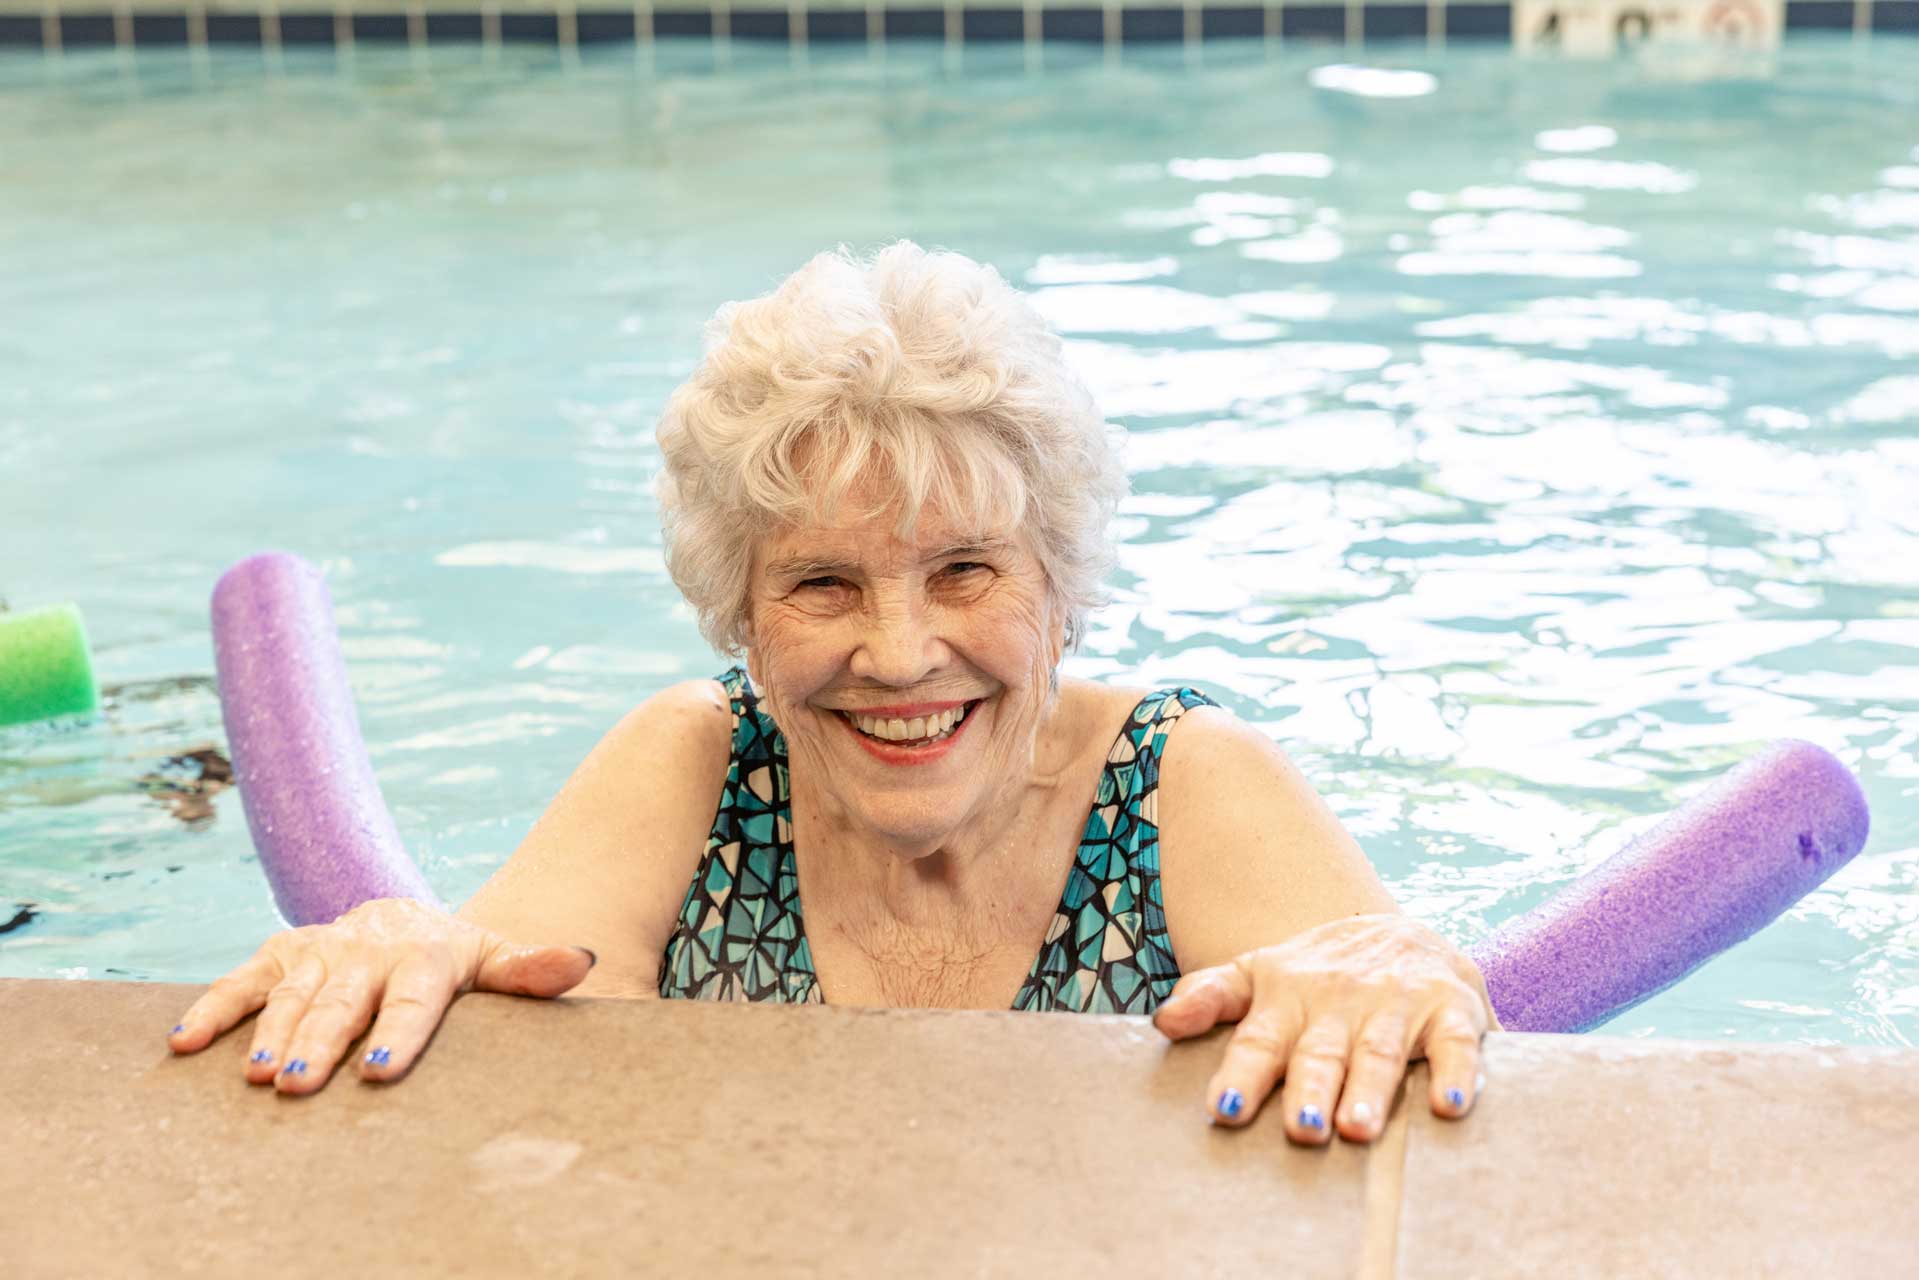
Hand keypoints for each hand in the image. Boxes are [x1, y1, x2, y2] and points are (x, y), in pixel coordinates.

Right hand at [165, 897, 596, 1093]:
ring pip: (292, 994)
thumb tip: (582, 960)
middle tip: (298, 1086)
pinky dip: (213, 1007)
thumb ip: (531, 968)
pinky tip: (185, 1042)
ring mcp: (321, 951)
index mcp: (425, 956)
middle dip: (320, 1042)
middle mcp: (367, 950)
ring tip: (256, 1075)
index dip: (396, 1034)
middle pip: (343, 1002)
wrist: (410, 920)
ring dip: (268, 1033)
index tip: (378, 1070)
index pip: (411, 1000)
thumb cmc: (456, 960)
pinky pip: (243, 979)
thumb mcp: (495, 960)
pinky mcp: (282, 953)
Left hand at [1151, 913, 1497, 1144]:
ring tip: (1359, 1128)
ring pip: (1380, 1051)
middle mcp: (1340, 1001)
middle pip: (1321, 1051)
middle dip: (1310, 1088)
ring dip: (1370, 1090)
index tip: (1225, 1110)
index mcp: (1287, 998)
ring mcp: (1396, 1003)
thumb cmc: (1315, 975)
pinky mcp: (1451, 1009)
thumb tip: (1162, 1022)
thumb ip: (1209, 996)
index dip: (1242, 1075)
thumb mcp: (1257, 974)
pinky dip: (1456, 1073)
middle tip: (1301, 1128)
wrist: (1396, 929)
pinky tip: (1450, 1105)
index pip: (1258, 1040)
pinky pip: (1456, 1042)